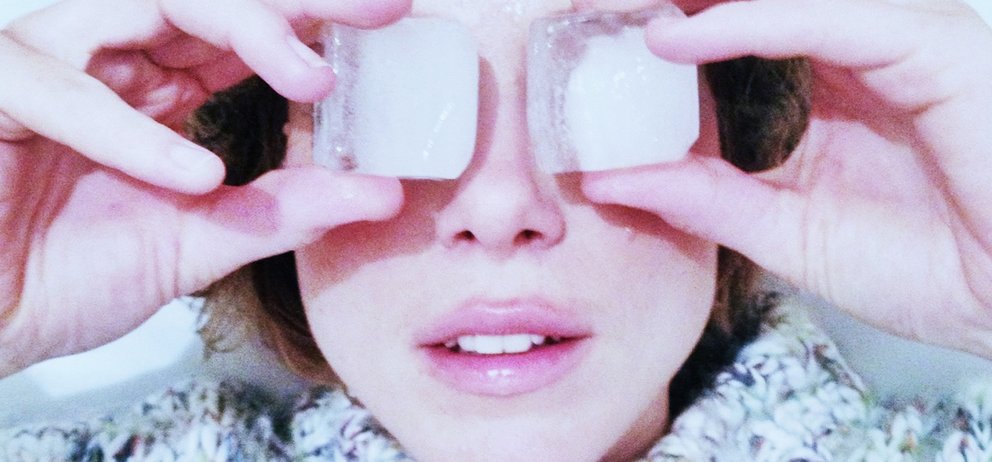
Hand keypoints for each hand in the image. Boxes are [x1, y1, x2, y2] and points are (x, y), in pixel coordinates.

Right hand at [0, 0, 407, 375]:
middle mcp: (111, 58)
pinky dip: (129, 131)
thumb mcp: (201, 240)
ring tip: (311, 82)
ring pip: (143, 4)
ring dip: (239, 29)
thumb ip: (284, 210)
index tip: (391, 18)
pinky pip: (56, 89)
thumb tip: (383, 191)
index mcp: (160, 82)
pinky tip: (194, 173)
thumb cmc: (70, 274)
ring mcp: (51, 65)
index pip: (245, 27)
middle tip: (378, 9)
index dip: (313, 16)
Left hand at [584, 0, 991, 355]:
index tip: (601, 42)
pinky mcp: (932, 47)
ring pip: (789, 1)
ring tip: (621, 11)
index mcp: (837, 92)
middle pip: (760, 7)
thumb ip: (704, 196)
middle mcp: (864, 55)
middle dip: (686, 5)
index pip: (744, 33)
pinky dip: (753, 21)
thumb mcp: (783, 231)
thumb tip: (608, 178)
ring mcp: (900, 44)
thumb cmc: (924, 270)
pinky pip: (830, 20)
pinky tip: (681, 36)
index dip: (678, 31)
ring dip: (704, 4)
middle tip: (599, 11)